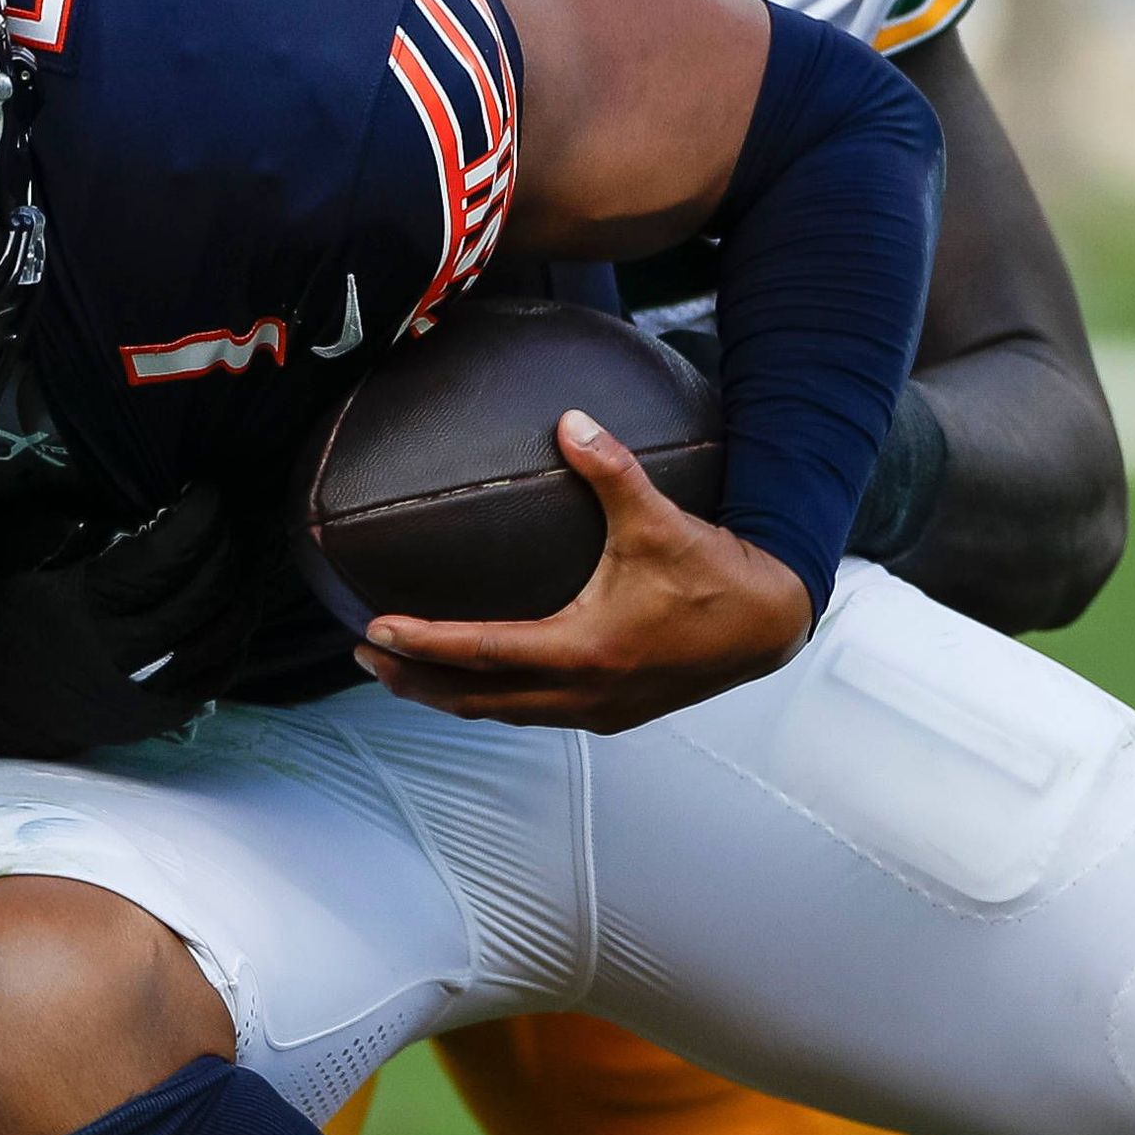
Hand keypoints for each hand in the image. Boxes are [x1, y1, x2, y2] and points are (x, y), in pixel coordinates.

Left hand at [354, 411, 812, 731]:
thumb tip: (569, 420)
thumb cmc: (715, 573)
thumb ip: (611, 469)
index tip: (373, 629)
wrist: (769, 625)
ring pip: (500, 714)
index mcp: (585, 652)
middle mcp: (584, 694)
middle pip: (474, 699)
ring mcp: (597, 712)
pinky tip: (473, 679)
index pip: (481, 652)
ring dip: (446, 695)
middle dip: (414, 680)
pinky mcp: (611, 714)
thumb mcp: (659, 519)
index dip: (422, 643)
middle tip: (365, 655)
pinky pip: (531, 714)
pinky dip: (491, 699)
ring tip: (400, 671)